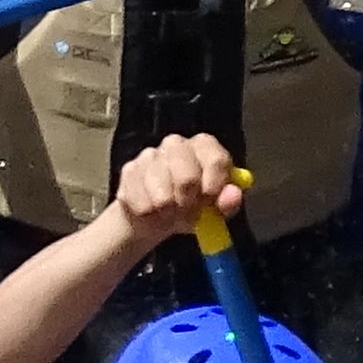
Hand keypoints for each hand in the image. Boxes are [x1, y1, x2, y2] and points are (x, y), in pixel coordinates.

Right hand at [102, 132, 243, 246]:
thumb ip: (227, 203)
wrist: (153, 218)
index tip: (211, 202)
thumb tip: (233, 195)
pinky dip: (149, 215)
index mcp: (204, 147)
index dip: (215, 182)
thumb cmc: (190, 209)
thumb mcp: (214, 211)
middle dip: (189, 201)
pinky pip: (141, 203)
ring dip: (168, 213)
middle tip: (188, 212)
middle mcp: (176, 144)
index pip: (214, 156)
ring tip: (170, 214)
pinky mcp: (129, 170)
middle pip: (187, 174)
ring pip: (162, 194)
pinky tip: (151, 211)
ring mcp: (150, 155)